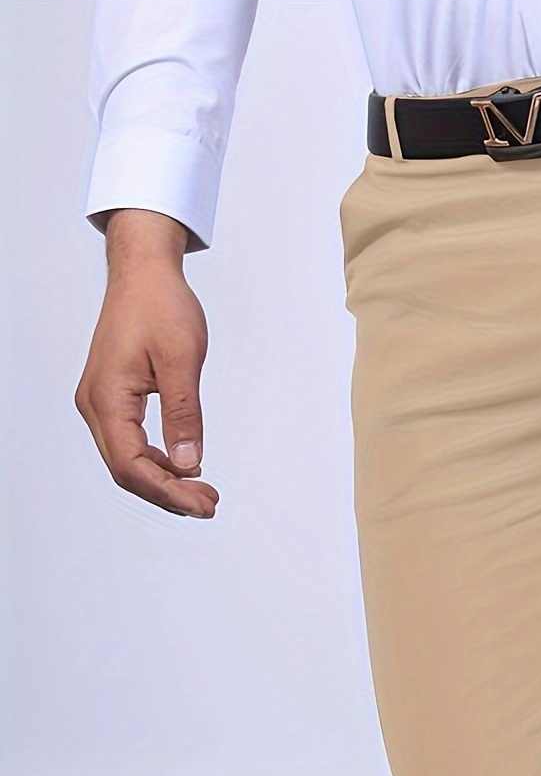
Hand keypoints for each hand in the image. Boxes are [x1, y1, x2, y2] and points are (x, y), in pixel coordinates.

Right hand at [75, 209, 218, 517]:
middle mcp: (95, 403)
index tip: (202, 503)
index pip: (131, 465)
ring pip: (126, 460)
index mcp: (107, 396)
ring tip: (202, 491)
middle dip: (168, 494)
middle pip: (126, 470)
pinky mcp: (112, 397)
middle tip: (209, 504)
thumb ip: (184, 414)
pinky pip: (129, 443)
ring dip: (164, 481)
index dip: (168, 492)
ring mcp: (101, 401)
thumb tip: (189, 462)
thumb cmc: (160, 304)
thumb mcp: (182, 360)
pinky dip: (157, 461)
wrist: (143, 271)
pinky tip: (185, 467)